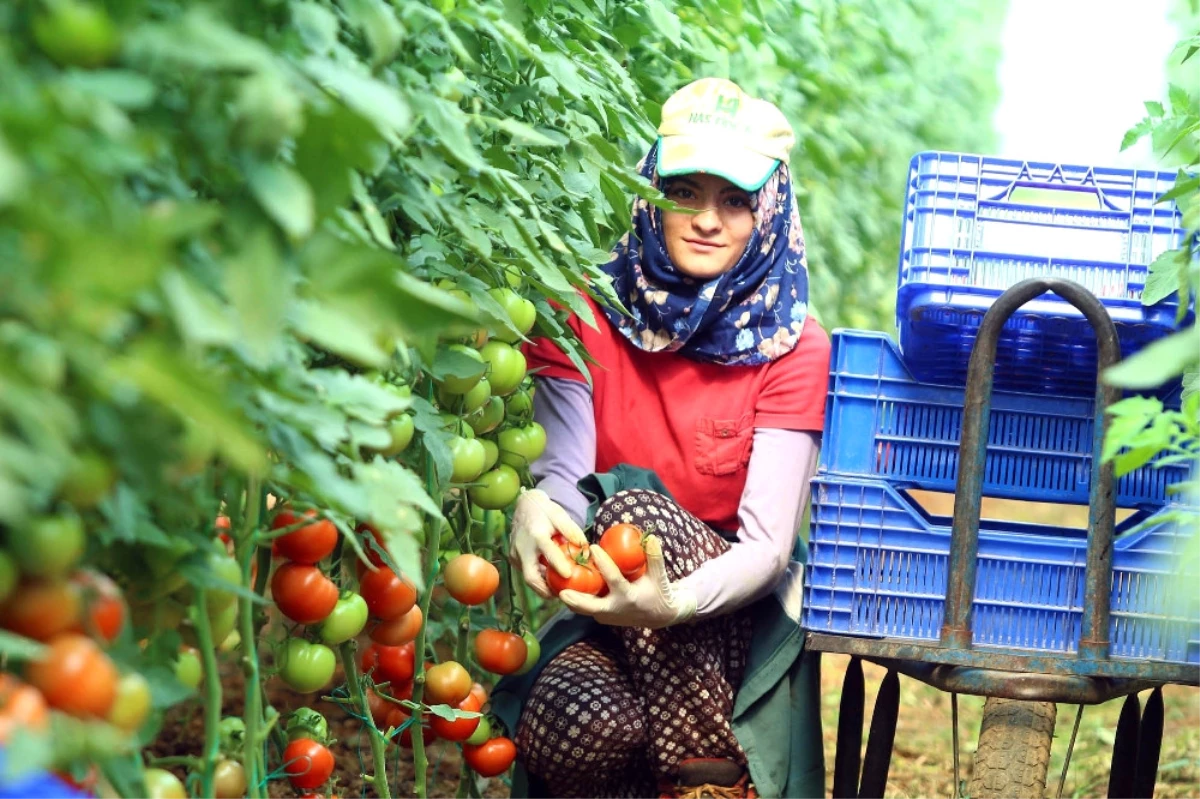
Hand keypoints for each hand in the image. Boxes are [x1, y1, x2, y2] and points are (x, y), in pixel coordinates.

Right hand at [508, 488, 588, 598]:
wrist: (523, 506)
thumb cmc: (545, 511)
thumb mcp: (560, 516)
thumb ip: (572, 531)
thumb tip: (585, 549)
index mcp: (536, 535)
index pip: (548, 553)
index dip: (558, 565)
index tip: (569, 575)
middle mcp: (523, 547)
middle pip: (530, 576)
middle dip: (545, 590)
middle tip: (561, 596)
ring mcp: (515, 554)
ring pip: (527, 578)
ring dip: (541, 587)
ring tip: (558, 592)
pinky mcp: (514, 558)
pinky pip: (526, 572)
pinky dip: (537, 578)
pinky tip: (549, 582)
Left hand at [557, 535, 696, 628]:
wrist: (658, 615)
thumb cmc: (659, 591)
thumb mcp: (660, 576)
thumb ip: (655, 558)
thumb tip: (650, 537)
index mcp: (629, 597)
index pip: (614, 580)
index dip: (604, 564)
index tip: (593, 548)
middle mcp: (616, 609)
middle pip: (591, 606)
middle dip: (575, 599)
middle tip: (561, 590)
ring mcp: (608, 616)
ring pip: (584, 609)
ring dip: (570, 600)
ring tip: (554, 586)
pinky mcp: (602, 617)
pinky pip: (586, 608)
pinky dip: (575, 600)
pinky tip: (564, 586)